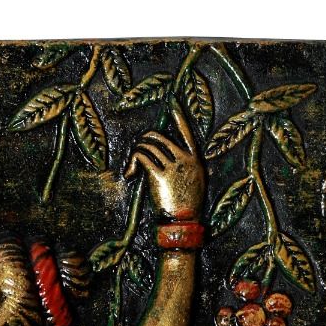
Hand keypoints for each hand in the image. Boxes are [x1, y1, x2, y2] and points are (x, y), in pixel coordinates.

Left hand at [124, 101, 205, 219]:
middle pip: (160, 137)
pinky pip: (142, 158)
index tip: (173, 104)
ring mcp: (173, 167)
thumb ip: (184, 165)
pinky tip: (131, 173)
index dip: (179, 118)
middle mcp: (184, 159)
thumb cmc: (187, 204)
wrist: (184, 222)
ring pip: (148, 147)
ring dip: (136, 152)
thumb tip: (166, 155)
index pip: (187, 133)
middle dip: (144, 139)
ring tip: (133, 164)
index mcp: (194, 159)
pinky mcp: (160, 176)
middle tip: (138, 147)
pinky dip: (133, 162)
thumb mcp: (194, 181)